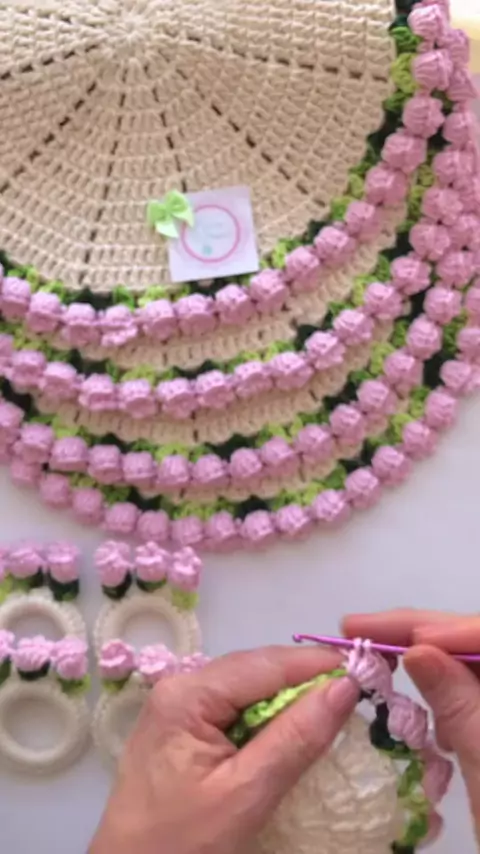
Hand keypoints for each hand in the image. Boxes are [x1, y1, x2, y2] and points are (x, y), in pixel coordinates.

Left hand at [89, 646, 357, 853]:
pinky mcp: (183, 731)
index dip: (319, 663)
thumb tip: (345, 686)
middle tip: (359, 691)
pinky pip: (235, 710)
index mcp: (188, 693)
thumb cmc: (180, 845)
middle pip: (257, 669)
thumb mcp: (245, 795)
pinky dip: (269, 717)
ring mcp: (179, 708)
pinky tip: (294, 730)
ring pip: (249, 688)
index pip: (266, 663)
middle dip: (307, 677)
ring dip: (291, 697)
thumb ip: (295, 738)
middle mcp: (180, 686)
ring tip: (336, 708)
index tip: (369, 668)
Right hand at [343, 608, 479, 844]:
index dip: (444, 627)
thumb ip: (460, 704)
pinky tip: (419, 701)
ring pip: (472, 665)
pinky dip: (444, 690)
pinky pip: (472, 694)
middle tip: (358, 629)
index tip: (388, 633)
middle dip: (424, 632)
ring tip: (377, 654)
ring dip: (429, 655)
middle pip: (477, 641)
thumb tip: (418, 647)